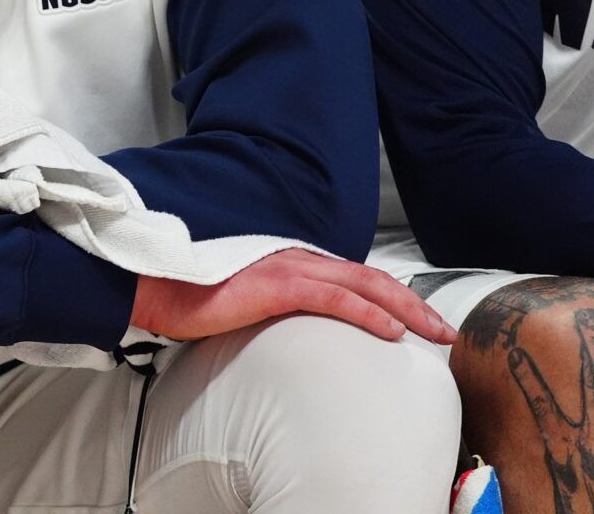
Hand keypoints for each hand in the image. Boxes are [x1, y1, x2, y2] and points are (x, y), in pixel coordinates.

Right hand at [131, 248, 457, 344]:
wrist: (149, 285)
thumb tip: (289, 334)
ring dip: (404, 309)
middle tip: (444, 329)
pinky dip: (367, 314)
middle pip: (368, 279)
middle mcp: (292, 260)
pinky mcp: (274, 286)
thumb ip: (269, 311)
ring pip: (361, 286)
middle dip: (413, 302)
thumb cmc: (186, 298)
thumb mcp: (239, 305)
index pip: (350, 277)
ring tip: (433, 331)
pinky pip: (334, 300)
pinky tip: (391, 331)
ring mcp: (285, 270)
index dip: (389, 296)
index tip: (416, 319)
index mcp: (285, 263)